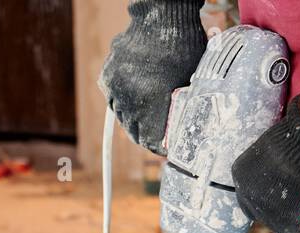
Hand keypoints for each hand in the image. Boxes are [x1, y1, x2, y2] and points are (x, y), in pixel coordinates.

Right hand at [98, 0, 206, 154]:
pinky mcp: (107, 77)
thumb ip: (184, 110)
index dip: (160, 148)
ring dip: (133, 118)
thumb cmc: (184, 48)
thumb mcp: (192, 82)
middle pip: (134, 132)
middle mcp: (130, 100)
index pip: (151, 141)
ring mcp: (115, 88)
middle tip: (156, 135)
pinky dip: (123, 99)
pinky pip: (113, 97)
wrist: (162, 17)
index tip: (165, 148)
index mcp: (151, 106)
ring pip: (122, 116)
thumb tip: (183, 131)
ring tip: (145, 116)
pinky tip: (135, 94)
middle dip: (146, 135)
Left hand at [231, 95, 299, 232]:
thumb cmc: (298, 135)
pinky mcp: (295, 225)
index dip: (267, 197)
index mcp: (241, 178)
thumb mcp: (270, 150)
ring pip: (287, 226)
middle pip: (266, 214)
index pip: (250, 197)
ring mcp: (271, 214)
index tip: (280, 195)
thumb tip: (278, 178)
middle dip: (283, 211)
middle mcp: (251, 199)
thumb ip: (269, 168)